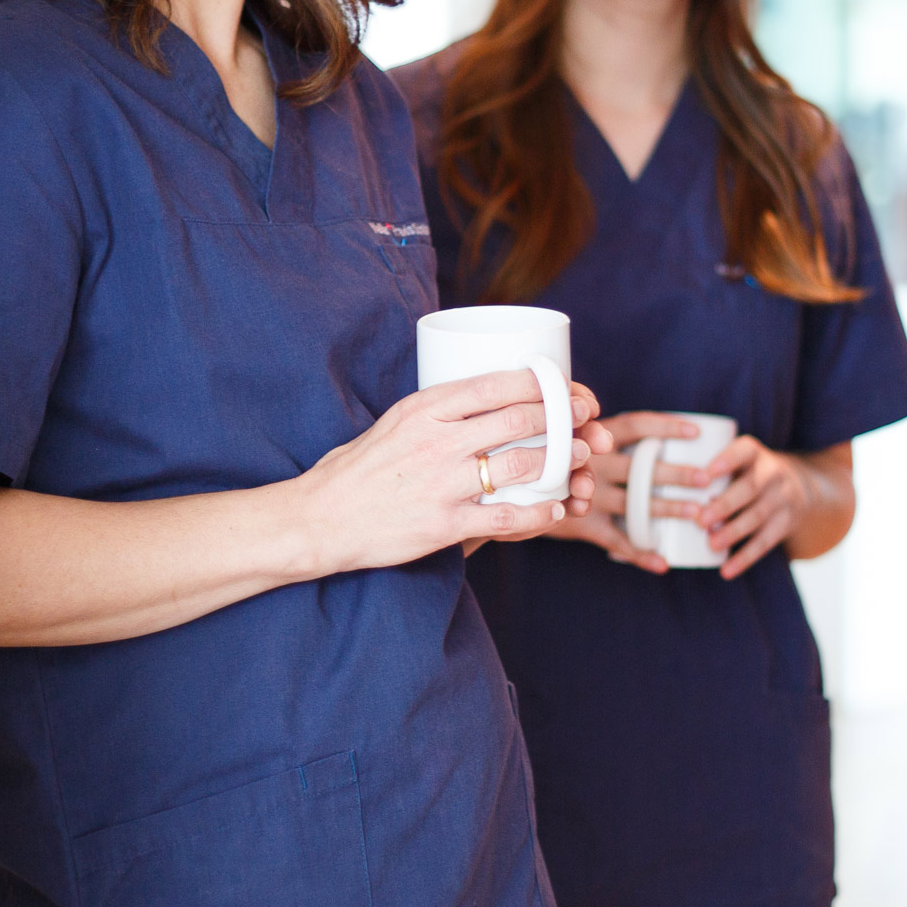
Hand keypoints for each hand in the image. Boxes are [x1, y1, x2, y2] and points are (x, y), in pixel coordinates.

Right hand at [301, 371, 610, 568]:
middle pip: (519, 419)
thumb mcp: (395, 421)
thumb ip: (438, 411)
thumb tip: (485, 399)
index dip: (543, 383)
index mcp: (425, 408)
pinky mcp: (445, 523)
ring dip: (560, 460)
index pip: (497, 384)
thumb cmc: (357, 470)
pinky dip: (539, 513)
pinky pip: (506, 516)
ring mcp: (443, 483)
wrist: (321, 518)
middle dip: (563, 416)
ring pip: (522, 464)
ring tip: (579, 458)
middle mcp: (438, 440)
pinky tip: (556, 509)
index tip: (566, 386)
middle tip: (585, 419)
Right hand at [544, 412, 710, 572]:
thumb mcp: (570, 439)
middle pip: (641, 468)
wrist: (511, 494)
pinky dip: (640, 553)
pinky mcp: (581, 524)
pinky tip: (663, 563)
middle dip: (675, 474)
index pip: (635, 426)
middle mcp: (591, 464)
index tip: (696, 433)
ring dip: (668, 508)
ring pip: (634, 503)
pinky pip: (616, 540)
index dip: (666, 428)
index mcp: (593, 437)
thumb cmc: (553, 461)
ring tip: (697, 513)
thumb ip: (600, 434)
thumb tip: (644, 431)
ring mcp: (585, 495)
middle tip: (705, 478)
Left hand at [680, 434, 817, 579]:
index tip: (706, 474)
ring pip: (758, 516)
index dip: (726, 461)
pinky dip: (745, 557)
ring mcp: (782, 499)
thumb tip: (656, 492)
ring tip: (711, 544)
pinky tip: (726, 570)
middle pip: (750, 488)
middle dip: (725, 505)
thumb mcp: (737, 460)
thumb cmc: (745, 473)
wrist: (799, 487)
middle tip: (700, 520)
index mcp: (753, 452)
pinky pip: (766, 542)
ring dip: (733, 532)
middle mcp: (771, 473)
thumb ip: (707, 469)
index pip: (742, 451)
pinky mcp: (786, 523)